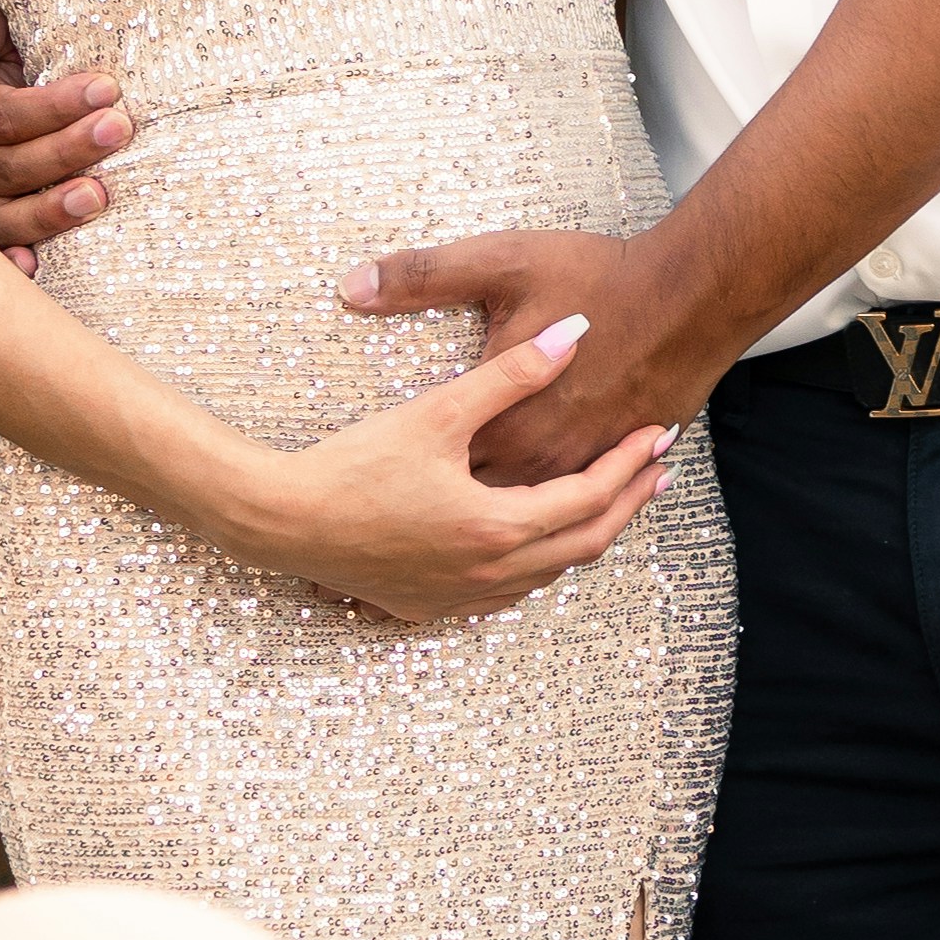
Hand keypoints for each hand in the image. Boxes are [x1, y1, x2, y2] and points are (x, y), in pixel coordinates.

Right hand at [0, 0, 135, 253]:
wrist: (57, 72)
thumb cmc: (33, 46)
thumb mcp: (4, 20)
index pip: (0, 115)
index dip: (52, 106)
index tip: (107, 88)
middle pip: (9, 167)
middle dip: (67, 148)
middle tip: (119, 128)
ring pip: (4, 217)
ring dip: (50, 210)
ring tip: (98, 196)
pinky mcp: (6, 234)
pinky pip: (2, 255)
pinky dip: (15, 263)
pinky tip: (36, 267)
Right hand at [240, 313, 675, 626]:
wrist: (283, 522)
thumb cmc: (355, 464)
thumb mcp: (439, 411)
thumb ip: (511, 374)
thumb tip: (573, 332)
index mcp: (499, 526)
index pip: (590, 497)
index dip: (630, 464)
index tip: (657, 434)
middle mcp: (490, 572)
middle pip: (584, 542)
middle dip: (626, 503)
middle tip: (656, 470)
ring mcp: (460, 597)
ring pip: (548, 573)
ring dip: (584, 535)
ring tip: (608, 499)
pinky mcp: (429, 607)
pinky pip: (506, 592)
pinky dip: (537, 563)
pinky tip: (534, 542)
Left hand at [340, 228, 703, 487]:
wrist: (693, 292)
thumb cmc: (596, 276)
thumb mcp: (498, 266)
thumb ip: (421, 278)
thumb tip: (351, 284)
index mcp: (505, 430)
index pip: (440, 478)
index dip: (408, 486)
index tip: (377, 488)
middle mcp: (544, 463)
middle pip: (486, 509)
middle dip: (446, 516)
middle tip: (408, 519)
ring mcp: (586, 467)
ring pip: (538, 518)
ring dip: (503, 521)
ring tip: (464, 526)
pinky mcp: (621, 463)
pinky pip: (586, 499)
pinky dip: (554, 510)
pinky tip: (533, 516)